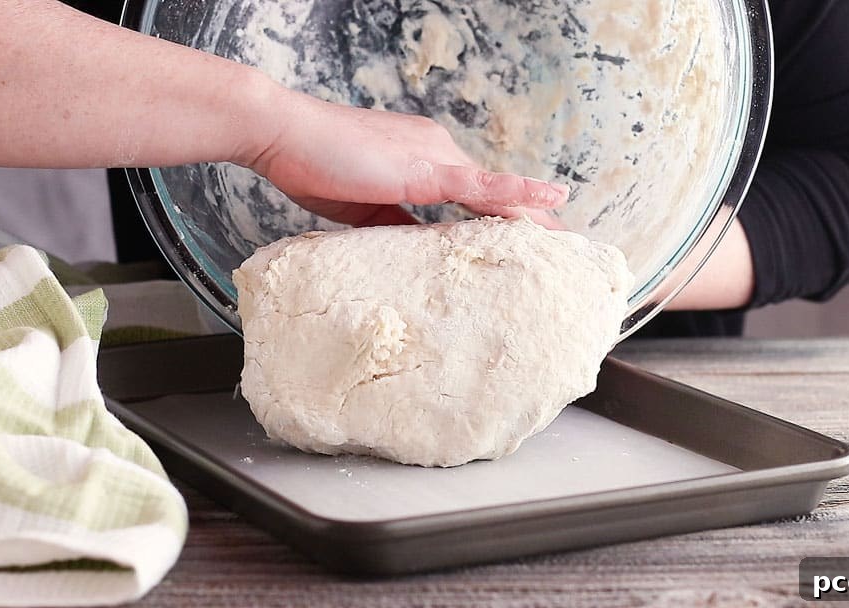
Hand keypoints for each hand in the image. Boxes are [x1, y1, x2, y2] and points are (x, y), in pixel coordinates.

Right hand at [241, 94, 568, 226]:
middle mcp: (436, 150)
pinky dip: (519, 192)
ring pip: (496, 190)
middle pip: (492, 191)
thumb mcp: (361, 208)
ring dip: (533, 214)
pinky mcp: (425, 169)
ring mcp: (434, 156)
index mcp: (421, 158)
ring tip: (565, 238)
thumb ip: (394, 225)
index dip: (500, 213)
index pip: (472, 191)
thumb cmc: (312, 164)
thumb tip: (418, 250)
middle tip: (560, 243)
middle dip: (528, 217)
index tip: (526, 234)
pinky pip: (483, 184)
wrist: (283, 134)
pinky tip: (551, 200)